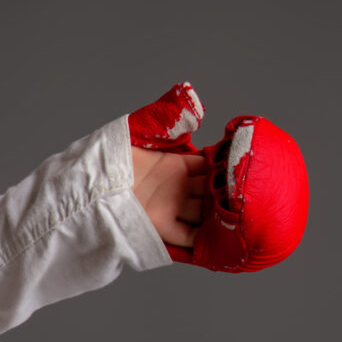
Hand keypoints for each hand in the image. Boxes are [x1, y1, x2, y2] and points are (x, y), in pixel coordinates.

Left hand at [127, 83, 307, 271]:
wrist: (85, 187)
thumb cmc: (109, 157)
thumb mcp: (138, 130)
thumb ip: (167, 117)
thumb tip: (194, 101)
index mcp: (174, 165)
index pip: (210, 165)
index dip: (228, 166)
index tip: (248, 165)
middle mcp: (175, 189)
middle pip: (212, 192)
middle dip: (231, 194)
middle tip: (255, 195)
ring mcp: (169, 209)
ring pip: (205, 214)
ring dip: (224, 217)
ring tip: (250, 218)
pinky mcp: (159, 229)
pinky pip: (190, 238)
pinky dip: (207, 239)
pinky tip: (226, 238)